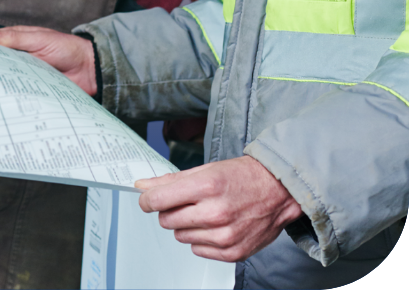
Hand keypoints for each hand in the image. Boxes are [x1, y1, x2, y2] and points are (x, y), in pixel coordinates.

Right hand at [0, 25, 96, 95]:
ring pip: (6, 81)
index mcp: (18, 42)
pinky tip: (1, 102)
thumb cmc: (67, 48)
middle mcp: (19, 59)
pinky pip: (19, 94)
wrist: (91, 70)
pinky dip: (12, 97)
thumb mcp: (39, 39)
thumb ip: (15, 38)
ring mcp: (26, 76)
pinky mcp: (34, 91)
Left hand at [135, 155, 303, 261]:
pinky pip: (198, 250)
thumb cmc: (241, 177)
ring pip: (181, 236)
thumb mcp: (204, 170)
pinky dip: (200, 240)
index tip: (147, 200)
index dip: (147, 200)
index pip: (158, 200)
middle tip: (184, 202)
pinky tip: (214, 226)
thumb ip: (170, 180)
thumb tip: (143, 186)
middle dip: (168, 210)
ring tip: (204, 212)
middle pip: (166, 220)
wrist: (277, 191)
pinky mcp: (233, 252)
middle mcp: (215, 212)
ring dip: (185, 225)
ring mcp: (225, 235)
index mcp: (206, 186)